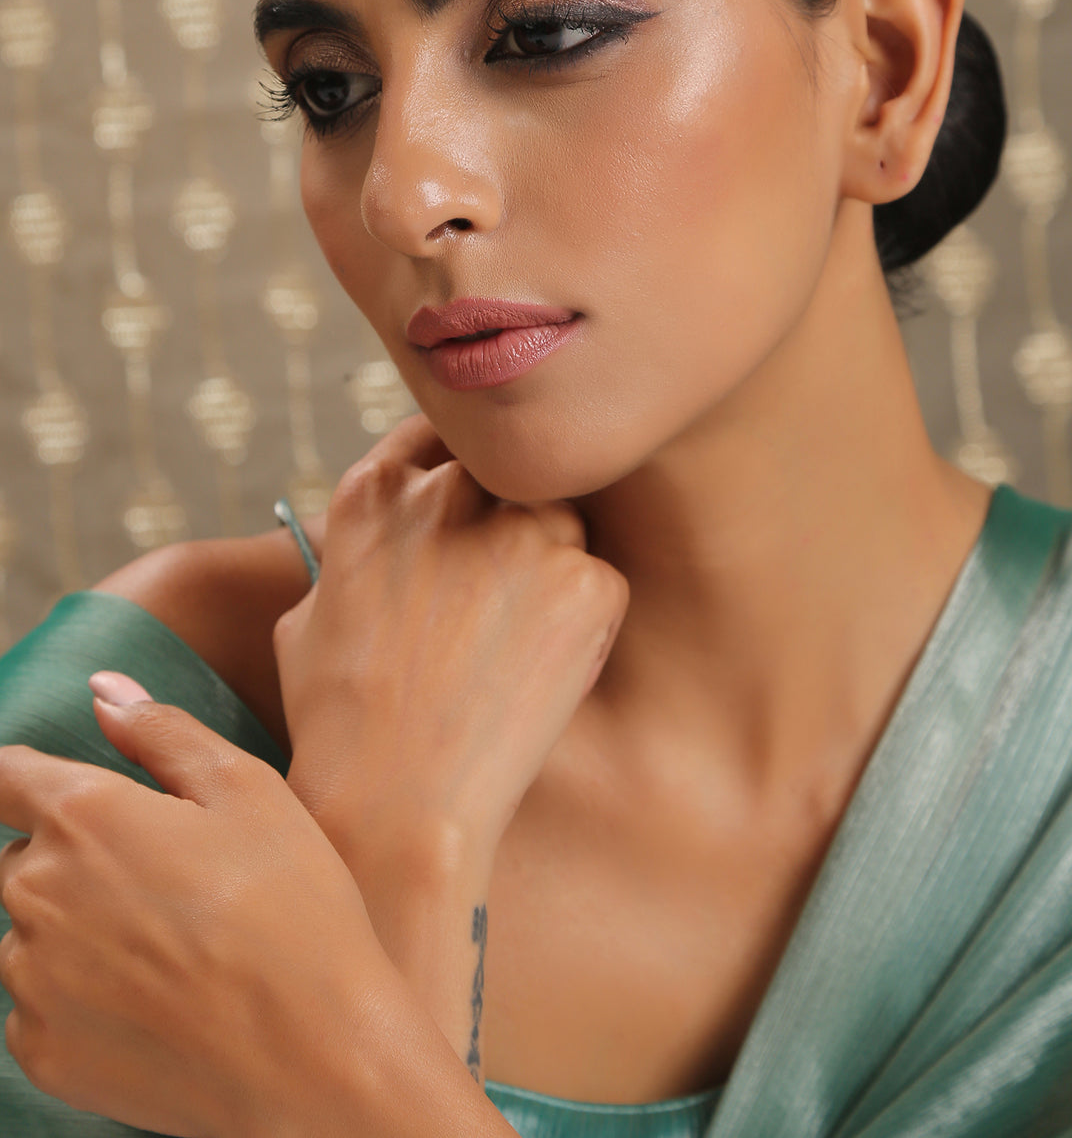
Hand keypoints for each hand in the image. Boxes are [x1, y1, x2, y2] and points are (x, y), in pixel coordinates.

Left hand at [0, 687, 391, 1136]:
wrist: (311, 1059)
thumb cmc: (293, 911)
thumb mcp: (248, 790)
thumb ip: (162, 732)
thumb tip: (103, 690)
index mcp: (84, 816)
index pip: (6, 775)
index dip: (27, 774)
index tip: (66, 792)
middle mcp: (36, 895)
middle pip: (23, 856)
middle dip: (73, 855)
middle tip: (163, 881)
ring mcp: (32, 981)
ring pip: (30, 932)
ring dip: (75, 928)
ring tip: (169, 947)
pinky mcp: (41, 1052)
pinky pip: (39, 1004)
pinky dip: (79, 996)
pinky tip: (154, 1000)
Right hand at [274, 414, 629, 867]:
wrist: (395, 806)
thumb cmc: (337, 725)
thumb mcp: (306, 618)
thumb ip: (352, 556)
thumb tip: (376, 545)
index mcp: (376, 491)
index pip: (434, 433)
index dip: (452, 467)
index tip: (465, 503)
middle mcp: (453, 493)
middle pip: (503, 470)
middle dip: (502, 512)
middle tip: (497, 581)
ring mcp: (527, 533)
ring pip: (558, 518)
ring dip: (545, 561)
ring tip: (513, 641)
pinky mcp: (588, 583)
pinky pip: (595, 581)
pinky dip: (580, 621)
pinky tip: (540, 674)